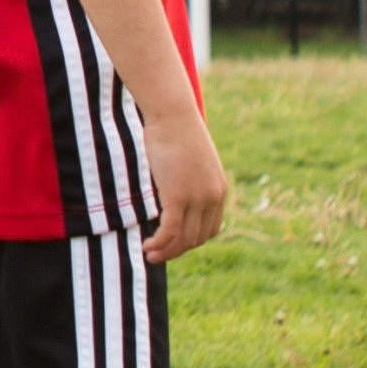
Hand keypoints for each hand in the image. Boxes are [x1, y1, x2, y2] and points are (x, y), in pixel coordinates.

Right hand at [141, 112, 230, 267]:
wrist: (172, 113)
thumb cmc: (176, 131)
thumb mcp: (190, 161)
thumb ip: (189, 180)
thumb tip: (175, 189)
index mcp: (219, 190)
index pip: (211, 230)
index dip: (192, 241)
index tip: (173, 242)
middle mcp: (212, 197)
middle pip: (197, 238)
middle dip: (176, 251)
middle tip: (156, 253)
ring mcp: (197, 197)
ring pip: (184, 239)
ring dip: (166, 252)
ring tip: (149, 254)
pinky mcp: (178, 196)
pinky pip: (170, 231)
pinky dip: (159, 243)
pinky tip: (147, 245)